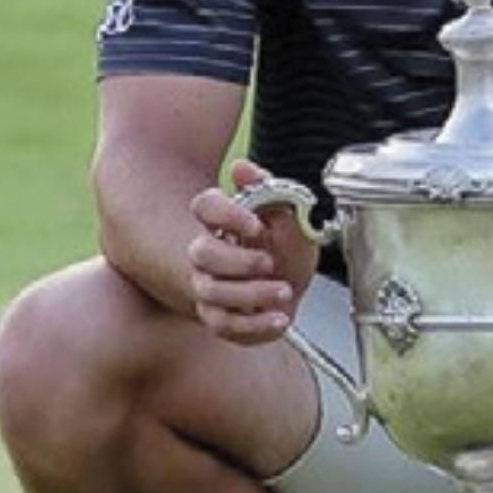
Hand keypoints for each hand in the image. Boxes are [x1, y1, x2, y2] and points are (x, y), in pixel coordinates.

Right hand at [186, 158, 320, 344]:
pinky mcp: (218, 318)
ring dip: (251, 294)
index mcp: (222, 221)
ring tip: (283, 290)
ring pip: (211, 292)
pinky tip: (279, 317)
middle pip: (200, 253)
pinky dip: (255, 325)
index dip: (227, 214)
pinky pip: (224, 325)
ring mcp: (209, 287)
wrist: (291, 287)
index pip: (205, 206)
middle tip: (268, 261)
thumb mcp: (289, 216)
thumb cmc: (285, 249)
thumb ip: (268, 190)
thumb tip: (241, 167)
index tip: (256, 224)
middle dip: (237, 260)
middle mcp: (208, 254)